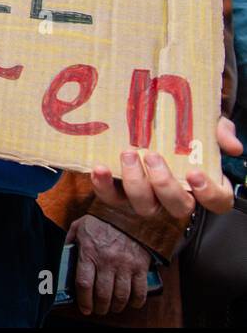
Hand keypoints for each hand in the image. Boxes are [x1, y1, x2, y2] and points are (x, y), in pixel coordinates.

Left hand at [68, 215, 151, 315]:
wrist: (129, 211)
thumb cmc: (102, 220)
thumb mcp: (80, 227)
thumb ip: (70, 241)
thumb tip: (63, 256)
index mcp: (89, 252)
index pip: (84, 284)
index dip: (84, 301)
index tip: (84, 308)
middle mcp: (107, 261)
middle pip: (103, 294)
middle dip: (100, 307)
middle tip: (98, 309)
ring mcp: (125, 265)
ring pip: (121, 296)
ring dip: (116, 306)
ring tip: (112, 307)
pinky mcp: (140, 266)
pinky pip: (140, 291)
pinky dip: (136, 302)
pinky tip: (131, 303)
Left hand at [90, 116, 241, 218]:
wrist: (144, 125)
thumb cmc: (182, 133)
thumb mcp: (205, 127)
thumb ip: (220, 132)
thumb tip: (232, 145)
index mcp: (203, 185)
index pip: (217, 202)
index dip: (208, 192)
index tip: (195, 173)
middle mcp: (176, 198)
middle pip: (177, 207)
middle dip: (164, 184)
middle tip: (152, 156)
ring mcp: (148, 199)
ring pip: (144, 207)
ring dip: (135, 182)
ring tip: (128, 154)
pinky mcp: (120, 195)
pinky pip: (111, 198)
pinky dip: (104, 186)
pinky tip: (99, 168)